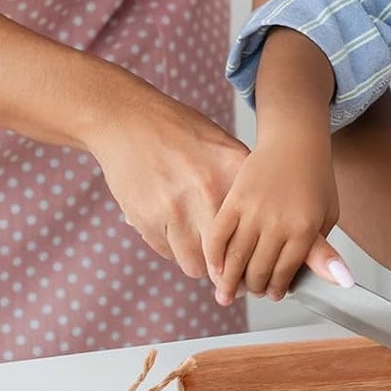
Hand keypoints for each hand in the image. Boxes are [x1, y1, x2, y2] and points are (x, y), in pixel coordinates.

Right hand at [83, 79, 250, 283]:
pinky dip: (172, 248)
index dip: (254, 253)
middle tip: (228, 270)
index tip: (252, 262)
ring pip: (195, 265)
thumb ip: (241, 179)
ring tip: (199, 248)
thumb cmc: (178, 130)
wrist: (127, 120)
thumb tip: (263, 220)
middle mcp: (206, 190)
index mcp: (232, 169)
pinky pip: (167, 254)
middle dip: (228, 269)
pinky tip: (173, 228)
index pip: (254, 229)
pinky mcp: (146, 219)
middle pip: (227, 258)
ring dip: (199, 262)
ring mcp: (174, 208)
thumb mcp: (220, 144)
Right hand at [203, 139, 342, 303]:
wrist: (294, 139)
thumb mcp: (329, 214)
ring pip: (236, 260)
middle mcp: (278, 223)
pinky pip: (218, 237)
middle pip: (258, 272)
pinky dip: (214, 257)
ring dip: (230, 282)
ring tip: (227, 292)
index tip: (274, 293)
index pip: (285, 274)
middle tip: (252, 291)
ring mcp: (254, 211)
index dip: (277, 289)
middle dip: (254, 288)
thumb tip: (336, 282)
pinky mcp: (234, 199)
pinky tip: (215, 267)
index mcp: (305, 229)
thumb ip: (324, 250)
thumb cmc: (315, 177)